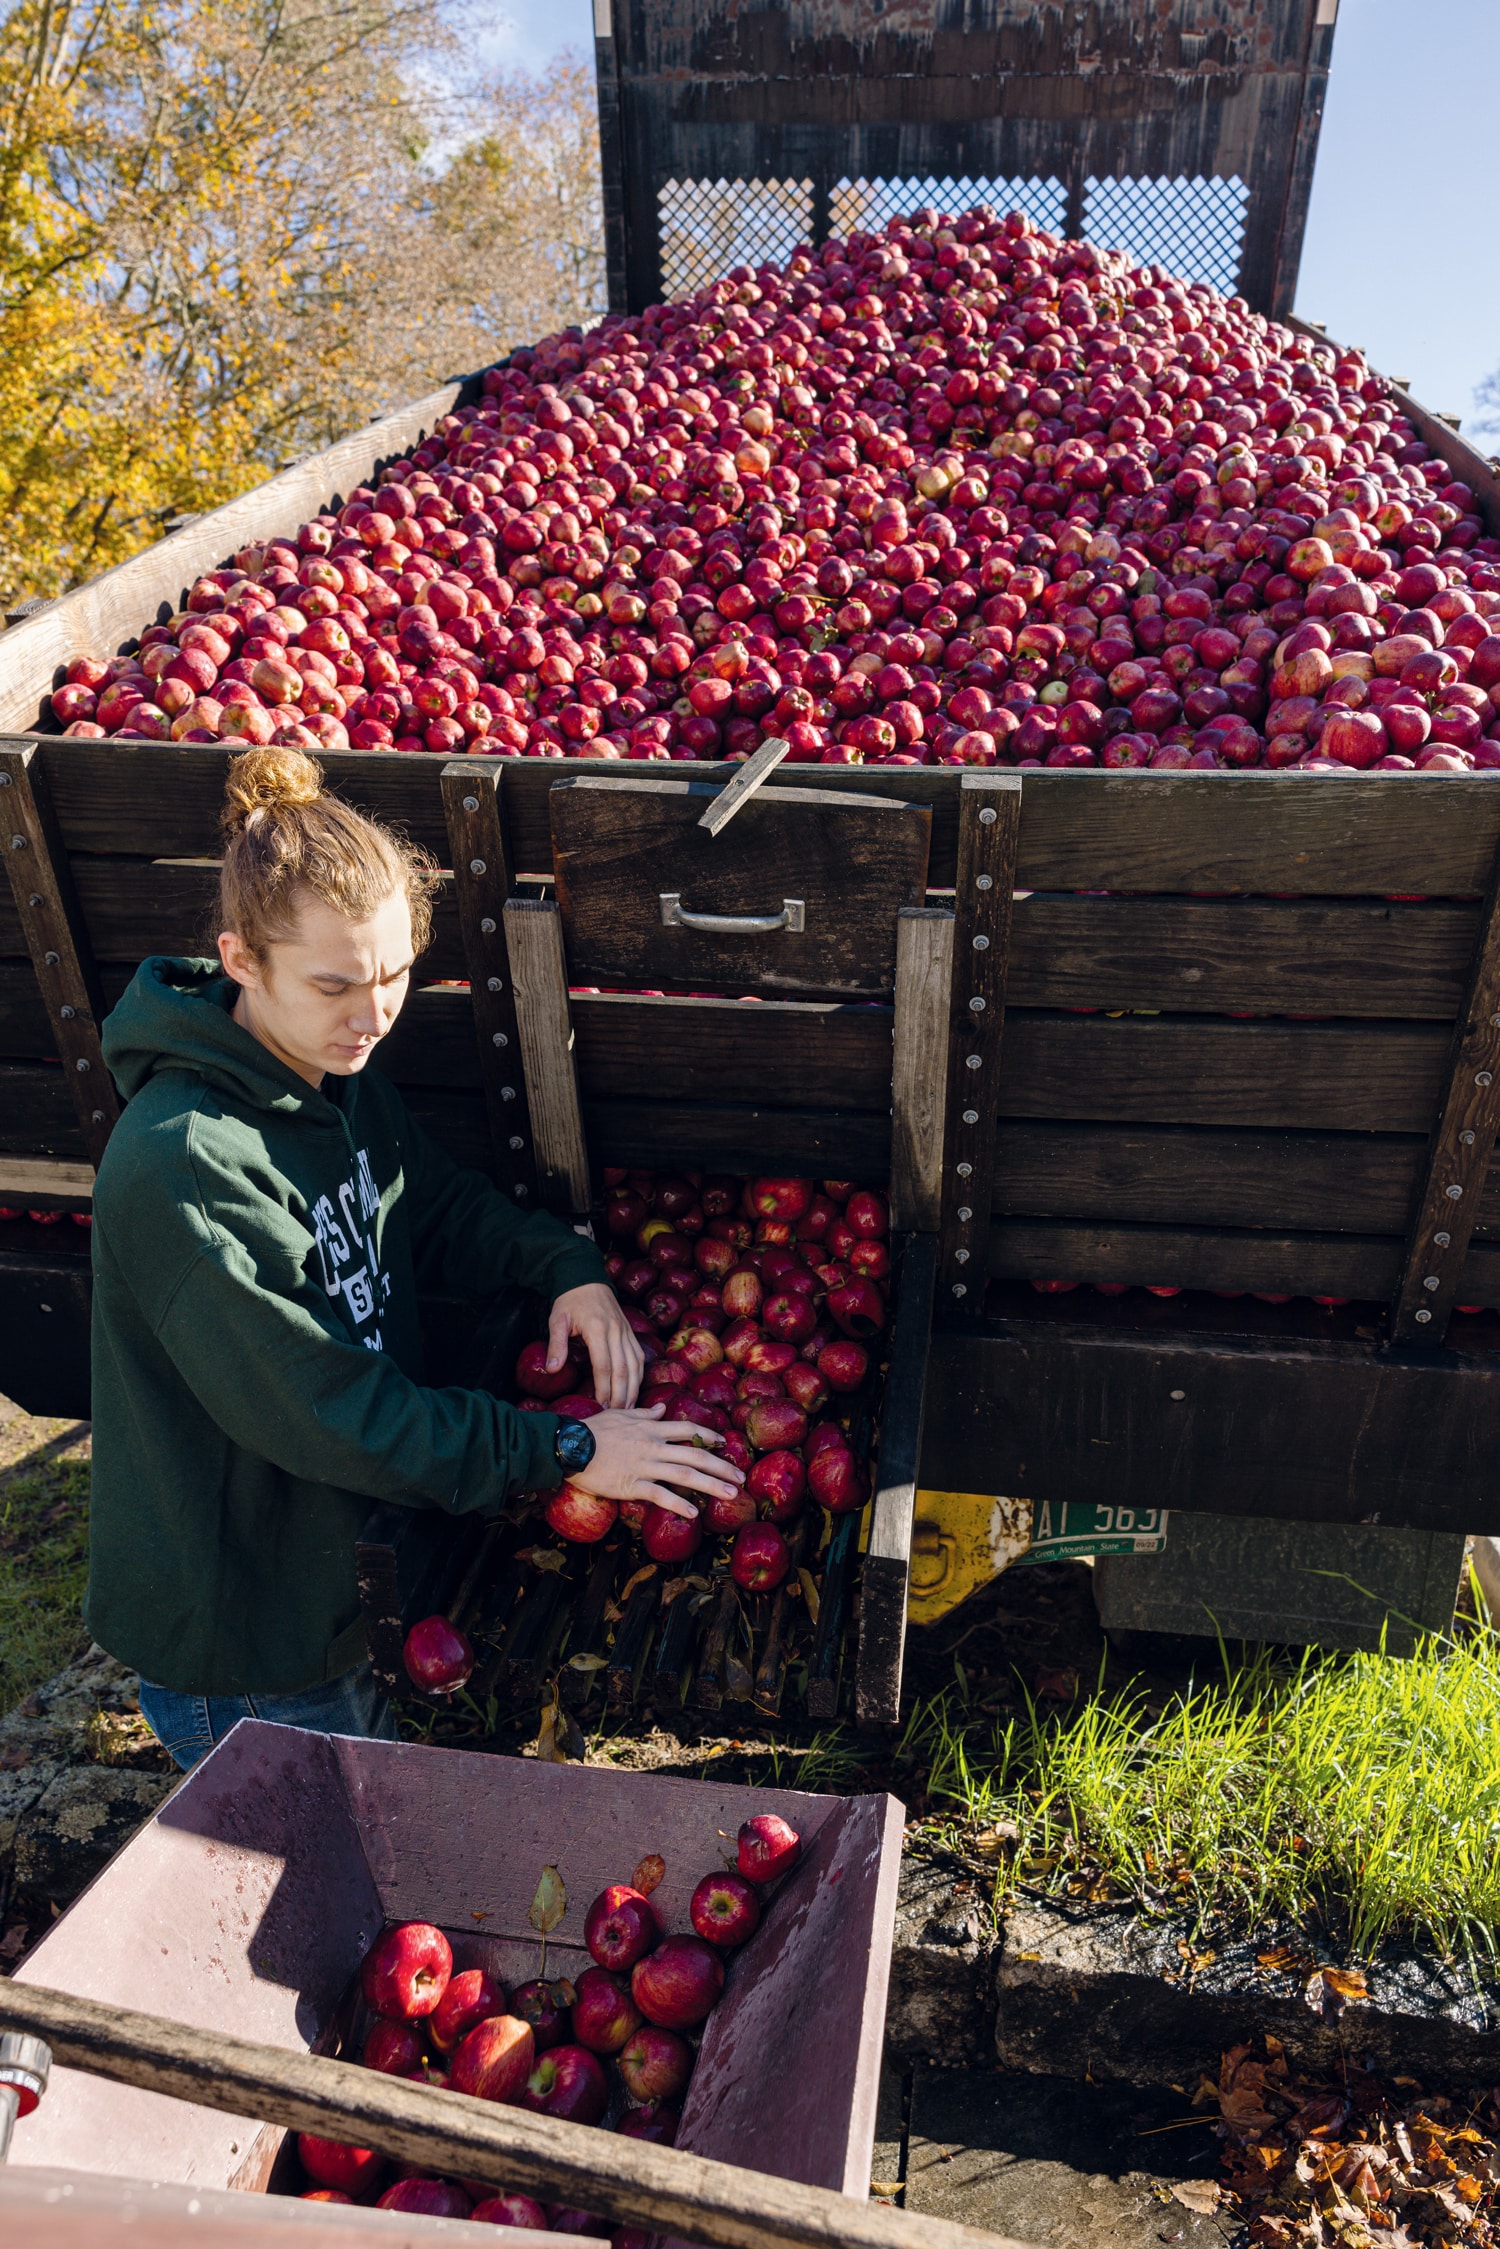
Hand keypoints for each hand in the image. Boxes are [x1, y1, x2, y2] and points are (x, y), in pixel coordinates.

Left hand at [547, 1282, 643, 1409]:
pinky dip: (639, 1375)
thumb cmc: (570, 1301)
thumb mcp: (557, 1320)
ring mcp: (626, 1332)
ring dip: (633, 1388)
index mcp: (597, 1329)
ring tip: (628, 1408)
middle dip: (620, 1394)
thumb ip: (556, 1345)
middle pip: (623, 1369)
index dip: (603, 1388)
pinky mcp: (630, 1332)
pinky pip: (639, 1356)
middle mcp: (616, 1331)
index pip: (603, 1365)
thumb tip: (552, 1369)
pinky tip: (635, 1388)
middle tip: (615, 1414)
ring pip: (635, 1364)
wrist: (586, 1278)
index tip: (600, 1406)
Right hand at [568, 1403, 744, 1519]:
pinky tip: (693, 1513)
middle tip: (741, 1477)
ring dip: (711, 1485)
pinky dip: (678, 1504)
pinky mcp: (632, 1484)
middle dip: (721, 1466)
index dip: (709, 1436)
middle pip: (695, 1454)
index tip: (725, 1444)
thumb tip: (663, 1407)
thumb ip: (646, 1414)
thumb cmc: (593, 1430)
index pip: (687, 1429)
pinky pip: (660, 1495)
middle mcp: (653, 1446)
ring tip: (731, 1495)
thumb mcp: (621, 1414)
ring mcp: (644, 1465)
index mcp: (651, 1429)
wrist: (570, 1446)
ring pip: (685, 1474)